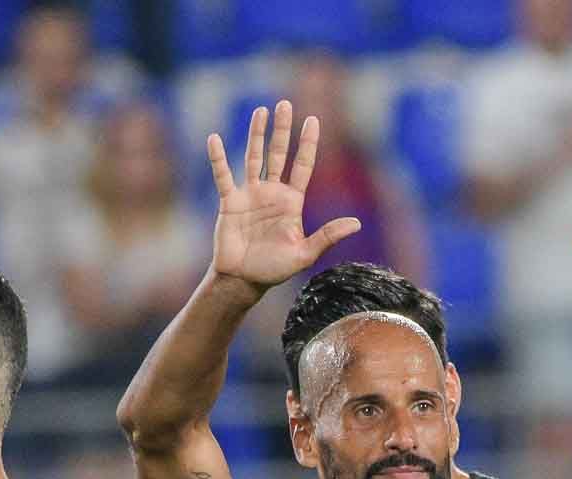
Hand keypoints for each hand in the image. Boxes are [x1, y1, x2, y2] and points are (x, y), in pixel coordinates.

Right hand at [206, 100, 360, 293]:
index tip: (313, 119)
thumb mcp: (304, 253)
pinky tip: (214, 139)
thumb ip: (327, 236)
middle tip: (286, 104)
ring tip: (261, 111)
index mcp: (292, 202)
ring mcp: (250, 195)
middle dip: (282, 130)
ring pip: (254, 157)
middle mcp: (272, 193)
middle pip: (278, 154)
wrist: (243, 281)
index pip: (303, 165)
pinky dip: (218, 158)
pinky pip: (223, 175)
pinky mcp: (229, 202)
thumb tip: (357, 223)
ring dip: (256, 134)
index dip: (308, 143)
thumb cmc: (274, 269)